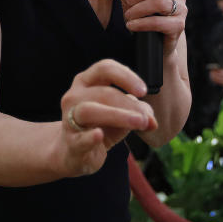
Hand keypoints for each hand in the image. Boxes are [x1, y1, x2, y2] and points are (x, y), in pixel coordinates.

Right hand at [57, 59, 155, 177]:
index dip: (126, 76)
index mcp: (87, 81)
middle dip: (128, 103)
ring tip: (138, 123)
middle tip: (146, 118)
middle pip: (103, 92)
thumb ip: (139, 113)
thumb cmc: (101, 126)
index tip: (143, 91)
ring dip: (117, 115)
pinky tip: (99, 135)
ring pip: (89, 110)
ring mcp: (69, 118)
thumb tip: (153, 121)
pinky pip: (79, 138)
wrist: (76, 153)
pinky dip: (90, 137)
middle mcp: (75, 96)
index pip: (105, 68)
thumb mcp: (122, 115)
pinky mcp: (71, 142)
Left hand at [117, 0, 186, 57]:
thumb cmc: (143, 16)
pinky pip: (159, 22)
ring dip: (139, 9)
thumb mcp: (131, 1)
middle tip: (128, 1)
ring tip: (128, 15)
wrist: (153, 43)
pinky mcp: (178, 26)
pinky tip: (131, 25)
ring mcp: (181, 10)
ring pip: (161, 3)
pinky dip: (142, 23)